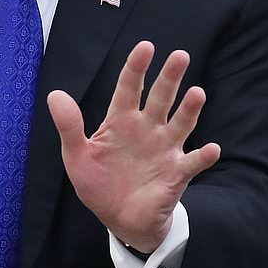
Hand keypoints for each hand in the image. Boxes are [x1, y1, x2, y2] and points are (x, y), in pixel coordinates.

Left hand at [48, 40, 220, 252]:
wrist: (121, 220)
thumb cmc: (100, 183)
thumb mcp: (77, 156)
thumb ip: (69, 126)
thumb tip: (54, 94)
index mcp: (122, 120)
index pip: (130, 87)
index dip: (136, 67)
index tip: (146, 47)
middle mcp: (148, 128)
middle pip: (161, 98)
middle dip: (170, 77)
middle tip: (180, 56)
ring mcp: (165, 149)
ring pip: (180, 123)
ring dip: (189, 109)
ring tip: (197, 93)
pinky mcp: (177, 172)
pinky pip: (193, 162)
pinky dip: (204, 156)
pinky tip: (212, 149)